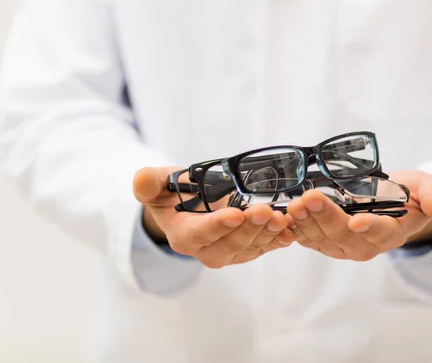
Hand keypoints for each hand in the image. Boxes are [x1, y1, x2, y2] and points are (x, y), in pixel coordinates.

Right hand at [133, 167, 294, 267]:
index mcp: (183, 236)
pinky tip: (290, 230)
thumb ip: (148, 183)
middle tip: (267, 211)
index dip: (219, 225)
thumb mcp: (156, 184)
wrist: (188, 206)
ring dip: (268, 234)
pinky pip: (263, 248)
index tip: (236, 214)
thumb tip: (141, 179)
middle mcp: (206, 250)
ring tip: (282, 218)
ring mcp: (229, 252)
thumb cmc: (172, 193)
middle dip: (250, 229)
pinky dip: (278, 240)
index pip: (201, 234)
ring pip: (251, 247)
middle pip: (231, 244)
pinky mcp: (246, 249)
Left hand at [285, 171, 431, 260]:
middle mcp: (365, 244)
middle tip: (309, 199)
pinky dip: (296, 229)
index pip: (381, 232)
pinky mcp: (325, 241)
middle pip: (343, 235)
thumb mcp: (428, 188)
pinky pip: (309, 239)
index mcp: (391, 232)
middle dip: (326, 217)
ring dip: (306, 223)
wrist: (390, 204)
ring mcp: (343, 245)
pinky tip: (284, 217)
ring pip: (322, 239)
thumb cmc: (408, 195)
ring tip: (294, 204)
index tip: (357, 219)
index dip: (369, 227)